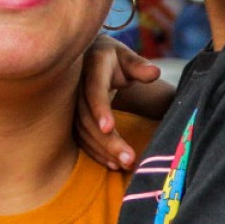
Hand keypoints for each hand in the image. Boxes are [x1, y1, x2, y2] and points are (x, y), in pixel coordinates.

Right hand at [76, 36, 166, 171]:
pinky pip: (79, 138)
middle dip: (108, 141)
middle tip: (129, 160)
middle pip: (88, 118)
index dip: (100, 109)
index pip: (94, 90)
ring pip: (82, 131)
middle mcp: (76, 87)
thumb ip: (140, 66)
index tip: (109, 128)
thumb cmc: (112, 59)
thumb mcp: (126, 57)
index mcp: (93, 67)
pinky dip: (95, 152)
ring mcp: (70, 104)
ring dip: (102, 151)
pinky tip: (111, 164)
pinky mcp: (70, 118)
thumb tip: (154, 73)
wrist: (86, 59)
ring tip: (125, 165)